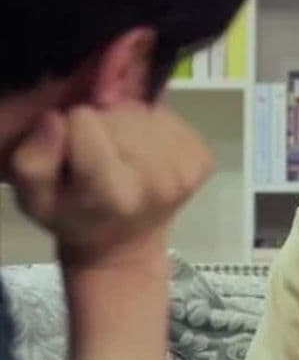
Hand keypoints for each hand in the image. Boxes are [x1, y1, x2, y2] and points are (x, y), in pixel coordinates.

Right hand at [8, 104, 212, 271]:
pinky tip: (144, 155)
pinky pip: (167, 117)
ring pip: (142, 112)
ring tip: (119, 158)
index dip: (71, 130)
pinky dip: (151, 128)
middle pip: (116, 114)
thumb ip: (34, 161)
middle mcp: (157, 179)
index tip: (72, 156)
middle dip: (100, 129)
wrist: (125, 247)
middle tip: (97, 160)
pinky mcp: (203, 159)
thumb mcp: (35, 201)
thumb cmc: (74, 219)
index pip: (83, 121)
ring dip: (126, 127)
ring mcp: (186, 169)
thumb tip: (56, 119)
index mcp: (112, 191)